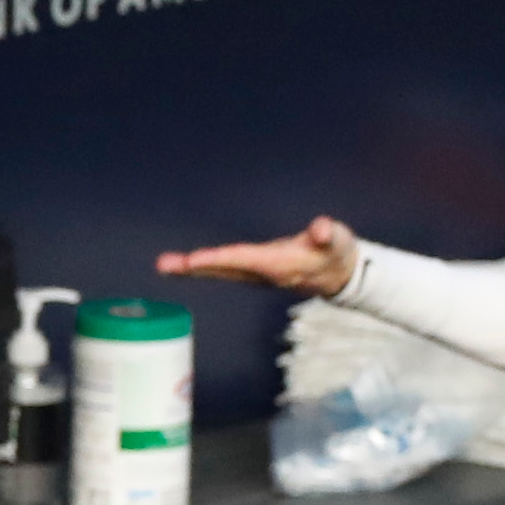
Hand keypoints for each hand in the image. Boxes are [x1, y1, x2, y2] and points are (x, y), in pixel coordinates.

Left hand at [157, 216, 361, 296]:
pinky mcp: (254, 270)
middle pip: (223, 270)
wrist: (340, 275)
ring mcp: (256, 274)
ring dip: (191, 270)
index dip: (220, 259)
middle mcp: (262, 273)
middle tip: (164, 265)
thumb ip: (328, 235)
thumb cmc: (337, 252)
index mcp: (278, 264)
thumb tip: (321, 229)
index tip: (195, 259)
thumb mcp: (338, 240)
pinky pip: (223, 269)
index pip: (244, 260)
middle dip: (194, 268)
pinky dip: (203, 267)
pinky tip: (184, 265)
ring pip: (220, 271)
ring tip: (164, 265)